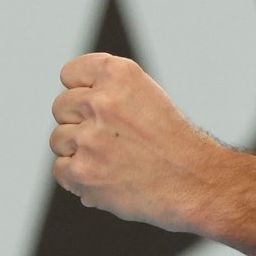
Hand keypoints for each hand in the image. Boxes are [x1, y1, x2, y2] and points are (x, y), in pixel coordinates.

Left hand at [50, 52, 222, 232]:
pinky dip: (79, 177)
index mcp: (120, 74)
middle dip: (80, 122)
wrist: (195, 181)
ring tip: (114, 159)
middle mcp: (102, 101)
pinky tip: (108, 177)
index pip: (71, 74)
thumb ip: (108, 92)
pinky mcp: (82, 171)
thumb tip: (69, 105)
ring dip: (79, 150)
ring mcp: (89, 137)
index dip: (83, 90)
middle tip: (112, 137)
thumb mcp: (148, 96)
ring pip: (59, 139)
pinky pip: (61, 169)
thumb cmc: (173, 141)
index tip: (100, 105)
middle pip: (61, 106)